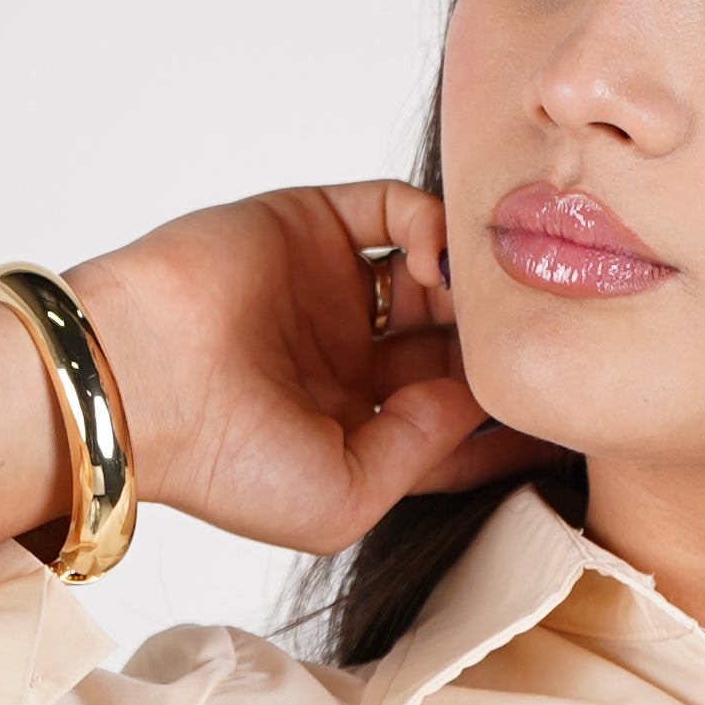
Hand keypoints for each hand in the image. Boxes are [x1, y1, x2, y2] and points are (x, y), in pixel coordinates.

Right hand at [0, 183, 523, 571]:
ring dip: (473, 280)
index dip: (511, 414)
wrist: (135, 384)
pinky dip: (433, 223)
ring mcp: (334, 287)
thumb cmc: (222, 463)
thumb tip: (478, 395)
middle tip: (551, 336)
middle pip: (457, 336)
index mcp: (357, 427)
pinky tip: (444, 260)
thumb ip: (425, 448)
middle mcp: (350, 356)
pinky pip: (396, 208)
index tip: (569, 415)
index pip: (457, 416)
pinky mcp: (313, 224)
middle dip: (503, 337)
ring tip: (491, 299)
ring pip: (437, 268)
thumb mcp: (347, 496)